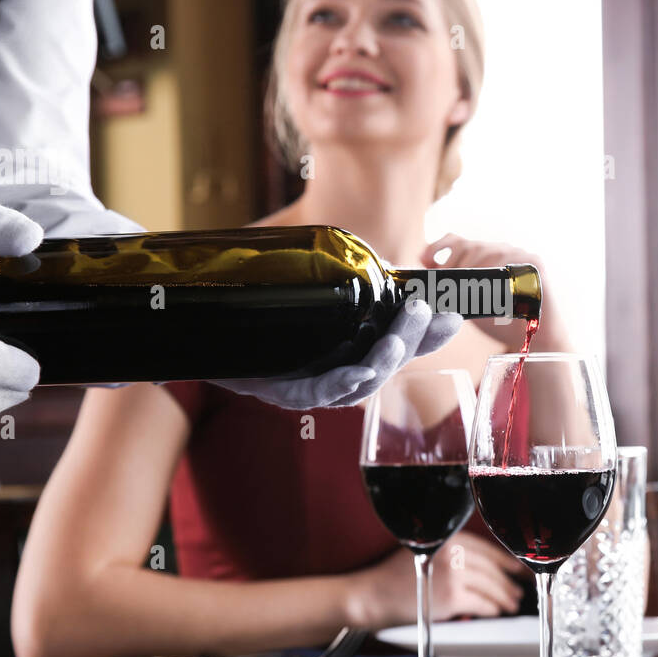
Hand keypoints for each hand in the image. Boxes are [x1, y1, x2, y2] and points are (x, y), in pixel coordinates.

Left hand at [211, 298, 462, 409]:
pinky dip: (340, 383)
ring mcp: (316, 387)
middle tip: (423, 310)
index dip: (431, 335)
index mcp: (354, 349)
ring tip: (396, 337)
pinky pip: (317, 393)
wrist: (204, 332)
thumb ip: (346, 279)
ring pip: (362, 381)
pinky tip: (355, 373)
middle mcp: (342, 373)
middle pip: (390, 364)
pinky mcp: (285, 393)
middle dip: (412, 341)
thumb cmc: (265, 312)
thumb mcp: (312, 290)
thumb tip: (381, 262)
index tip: (453, 314)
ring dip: (383, 360)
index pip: (404, 344)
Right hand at [350, 532, 526, 627]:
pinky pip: (483, 603)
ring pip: (491, 586)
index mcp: (449, 536)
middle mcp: (453, 550)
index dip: (508, 560)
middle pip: (493, 567)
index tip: (520, 570)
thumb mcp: (426, 550)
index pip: (488, 548)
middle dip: (510, 581)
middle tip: (518, 590)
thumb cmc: (397, 576)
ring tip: (511, 604)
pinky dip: (492, 609)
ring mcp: (454, 573)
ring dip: (504, 597)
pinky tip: (496, 611)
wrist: (375, 595)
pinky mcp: (452, 596)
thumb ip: (454, 551)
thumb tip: (490, 564)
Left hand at [422, 232, 567, 351]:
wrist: (536, 339)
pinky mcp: (535, 264)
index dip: (437, 247)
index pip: (457, 240)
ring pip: (488, 252)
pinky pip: (511, 262)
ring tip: (466, 291)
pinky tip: (489, 287)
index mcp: (485, 255)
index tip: (424, 260)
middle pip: (470, 247)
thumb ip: (453, 286)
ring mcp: (519, 255)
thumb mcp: (470, 301)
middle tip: (446, 286)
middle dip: (453, 265)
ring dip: (473, 271)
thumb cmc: (502, 320)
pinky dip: (496, 273)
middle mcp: (502, 250)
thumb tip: (427, 274)